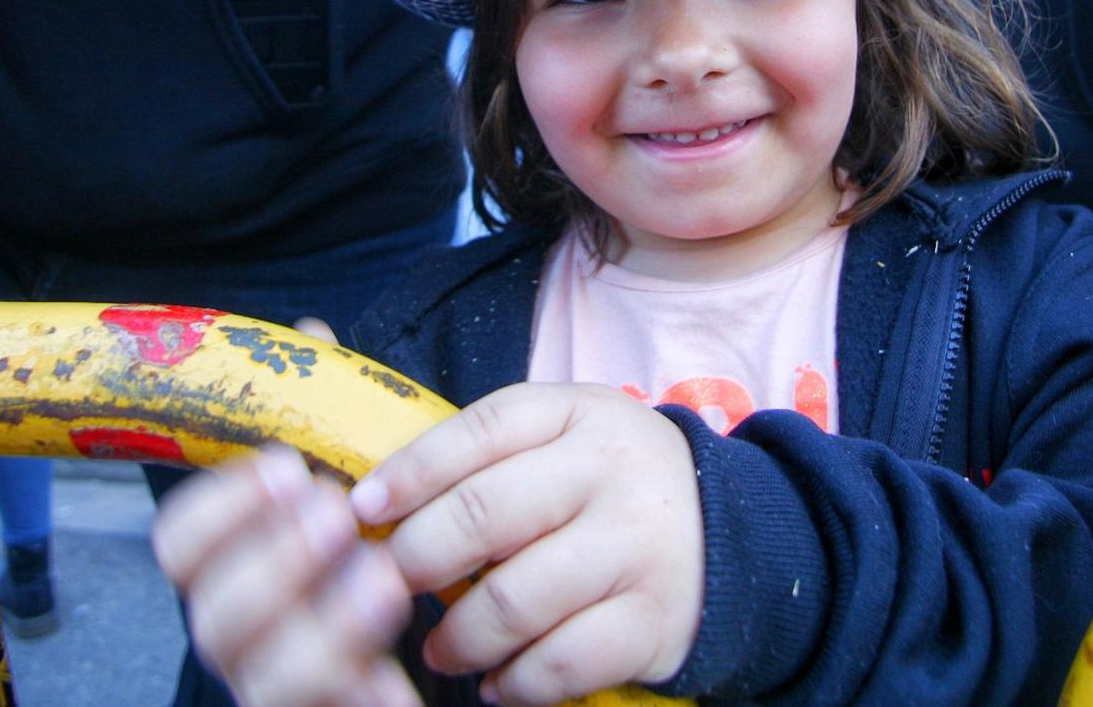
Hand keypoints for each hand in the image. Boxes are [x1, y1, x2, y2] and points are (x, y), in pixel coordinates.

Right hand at [152, 447, 418, 706]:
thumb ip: (311, 499)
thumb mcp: (324, 525)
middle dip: (277, 561)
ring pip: (270, 683)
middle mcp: (235, 641)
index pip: (179, 547)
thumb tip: (306, 462)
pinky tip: (390, 684)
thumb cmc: (352, 572)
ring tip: (384, 583)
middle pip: (216, 619)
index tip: (284, 466)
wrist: (380, 668)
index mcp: (221, 581)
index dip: (220, 506)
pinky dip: (361, 700)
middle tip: (336, 515)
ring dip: (329, 628)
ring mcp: (269, 689)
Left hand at [350, 384, 702, 705]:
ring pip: (515, 599)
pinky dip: (516, 682)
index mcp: (579, 413)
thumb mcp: (565, 438)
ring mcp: (636, 546)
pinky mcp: (653, 619)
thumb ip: (487, 457)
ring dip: (460, 636)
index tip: (362, 509)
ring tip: (444, 647)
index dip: (410, 472)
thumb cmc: (608, 487)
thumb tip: (375, 498)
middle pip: (484, 514)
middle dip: (417, 558)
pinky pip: (561, 662)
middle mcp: (611, 471)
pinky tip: (500, 680)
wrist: (729, 534)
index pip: (480, 431)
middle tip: (394, 584)